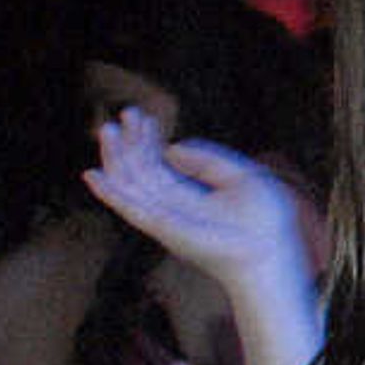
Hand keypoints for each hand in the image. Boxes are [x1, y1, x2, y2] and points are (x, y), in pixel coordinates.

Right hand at [85, 112, 299, 296]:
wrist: (270, 253)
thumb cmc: (264, 221)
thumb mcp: (241, 177)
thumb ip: (208, 160)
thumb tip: (171, 146)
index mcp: (188, 196)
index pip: (158, 165)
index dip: (149, 140)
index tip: (145, 116)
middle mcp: (171, 208)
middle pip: (140, 171)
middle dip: (131, 142)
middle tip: (127, 111)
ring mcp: (165, 218)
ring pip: (130, 184)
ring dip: (116, 156)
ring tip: (107, 128)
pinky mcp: (163, 227)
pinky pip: (130, 208)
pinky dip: (110, 192)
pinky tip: (93, 175)